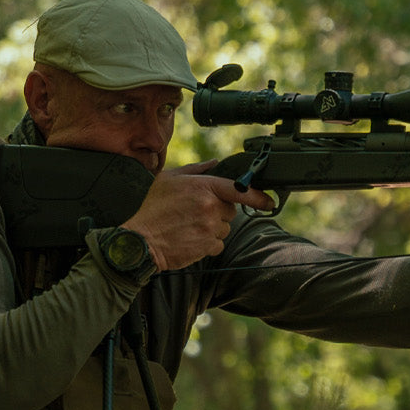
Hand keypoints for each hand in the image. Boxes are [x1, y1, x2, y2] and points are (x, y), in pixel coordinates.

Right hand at [123, 160, 273, 270]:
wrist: (140, 240)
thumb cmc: (152, 208)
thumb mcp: (169, 179)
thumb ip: (195, 170)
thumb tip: (215, 163)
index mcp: (203, 187)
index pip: (239, 189)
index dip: (257, 196)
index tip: (269, 201)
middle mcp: (209, 206)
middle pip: (230, 211)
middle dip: (218, 212)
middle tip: (196, 213)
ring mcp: (209, 228)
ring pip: (224, 229)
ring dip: (212, 229)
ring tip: (190, 227)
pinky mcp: (206, 246)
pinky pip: (218, 245)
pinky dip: (207, 244)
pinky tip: (190, 239)